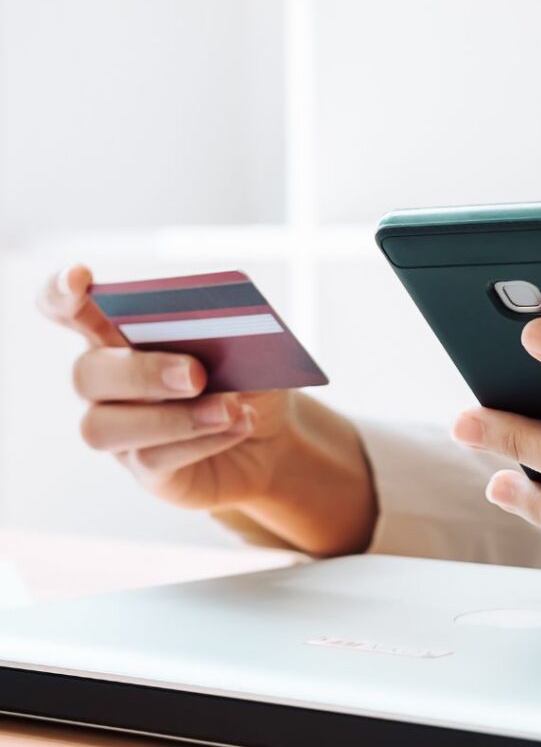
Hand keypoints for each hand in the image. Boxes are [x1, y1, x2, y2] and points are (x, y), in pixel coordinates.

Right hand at [39, 264, 376, 553]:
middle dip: (141, 372)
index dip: (61, 292)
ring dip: (172, 417)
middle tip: (197, 374)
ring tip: (228, 408)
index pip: (67, 307)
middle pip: (87, 374)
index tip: (80, 278)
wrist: (273, 433)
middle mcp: (106, 381)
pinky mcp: (145, 469)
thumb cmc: (247, 374)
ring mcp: (120, 429)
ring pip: (105, 426)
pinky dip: (202, 439)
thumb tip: (212, 321)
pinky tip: (240, 423)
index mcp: (119, 332)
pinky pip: (153, 458)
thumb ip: (218, 326)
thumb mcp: (244, 342)